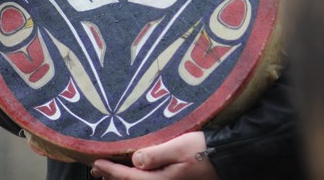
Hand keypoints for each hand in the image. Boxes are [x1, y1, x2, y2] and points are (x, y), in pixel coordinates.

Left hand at [91, 132, 218, 179]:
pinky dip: (136, 179)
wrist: (228, 158)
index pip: (128, 178)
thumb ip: (156, 153)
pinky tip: (135, 174)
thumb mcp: (181, 146)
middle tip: (95, 170)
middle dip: (112, 178)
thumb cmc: (206, 150)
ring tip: (107, 174)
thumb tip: (135, 159)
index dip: (110, 171)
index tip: (96, 163)